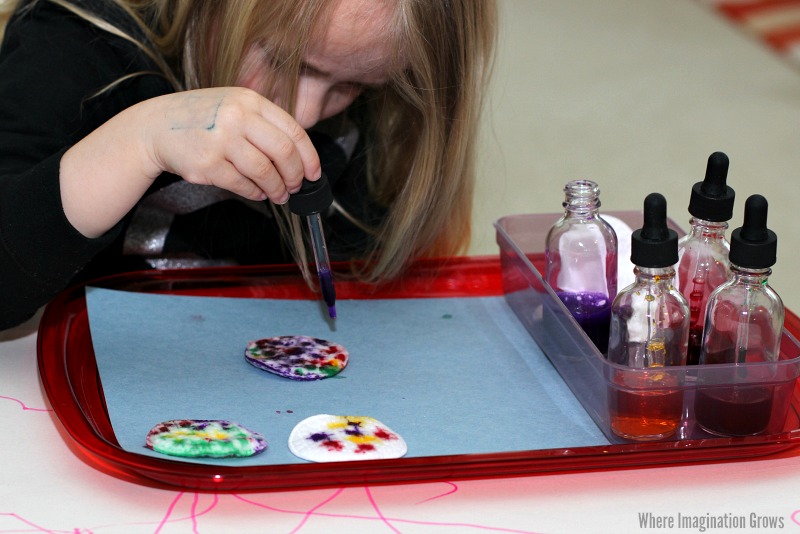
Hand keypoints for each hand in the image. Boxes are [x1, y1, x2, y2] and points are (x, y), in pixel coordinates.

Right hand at [144, 87, 320, 203]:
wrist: (156, 126)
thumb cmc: (201, 119)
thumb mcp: (234, 106)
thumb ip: (264, 124)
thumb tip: (299, 158)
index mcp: (249, 100)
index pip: (293, 130)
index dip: (309, 156)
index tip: (314, 173)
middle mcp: (236, 116)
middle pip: (283, 152)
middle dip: (295, 175)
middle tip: (296, 186)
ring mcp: (221, 140)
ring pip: (264, 171)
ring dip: (276, 188)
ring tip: (278, 194)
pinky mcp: (207, 164)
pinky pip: (242, 184)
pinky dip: (255, 192)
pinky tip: (257, 193)